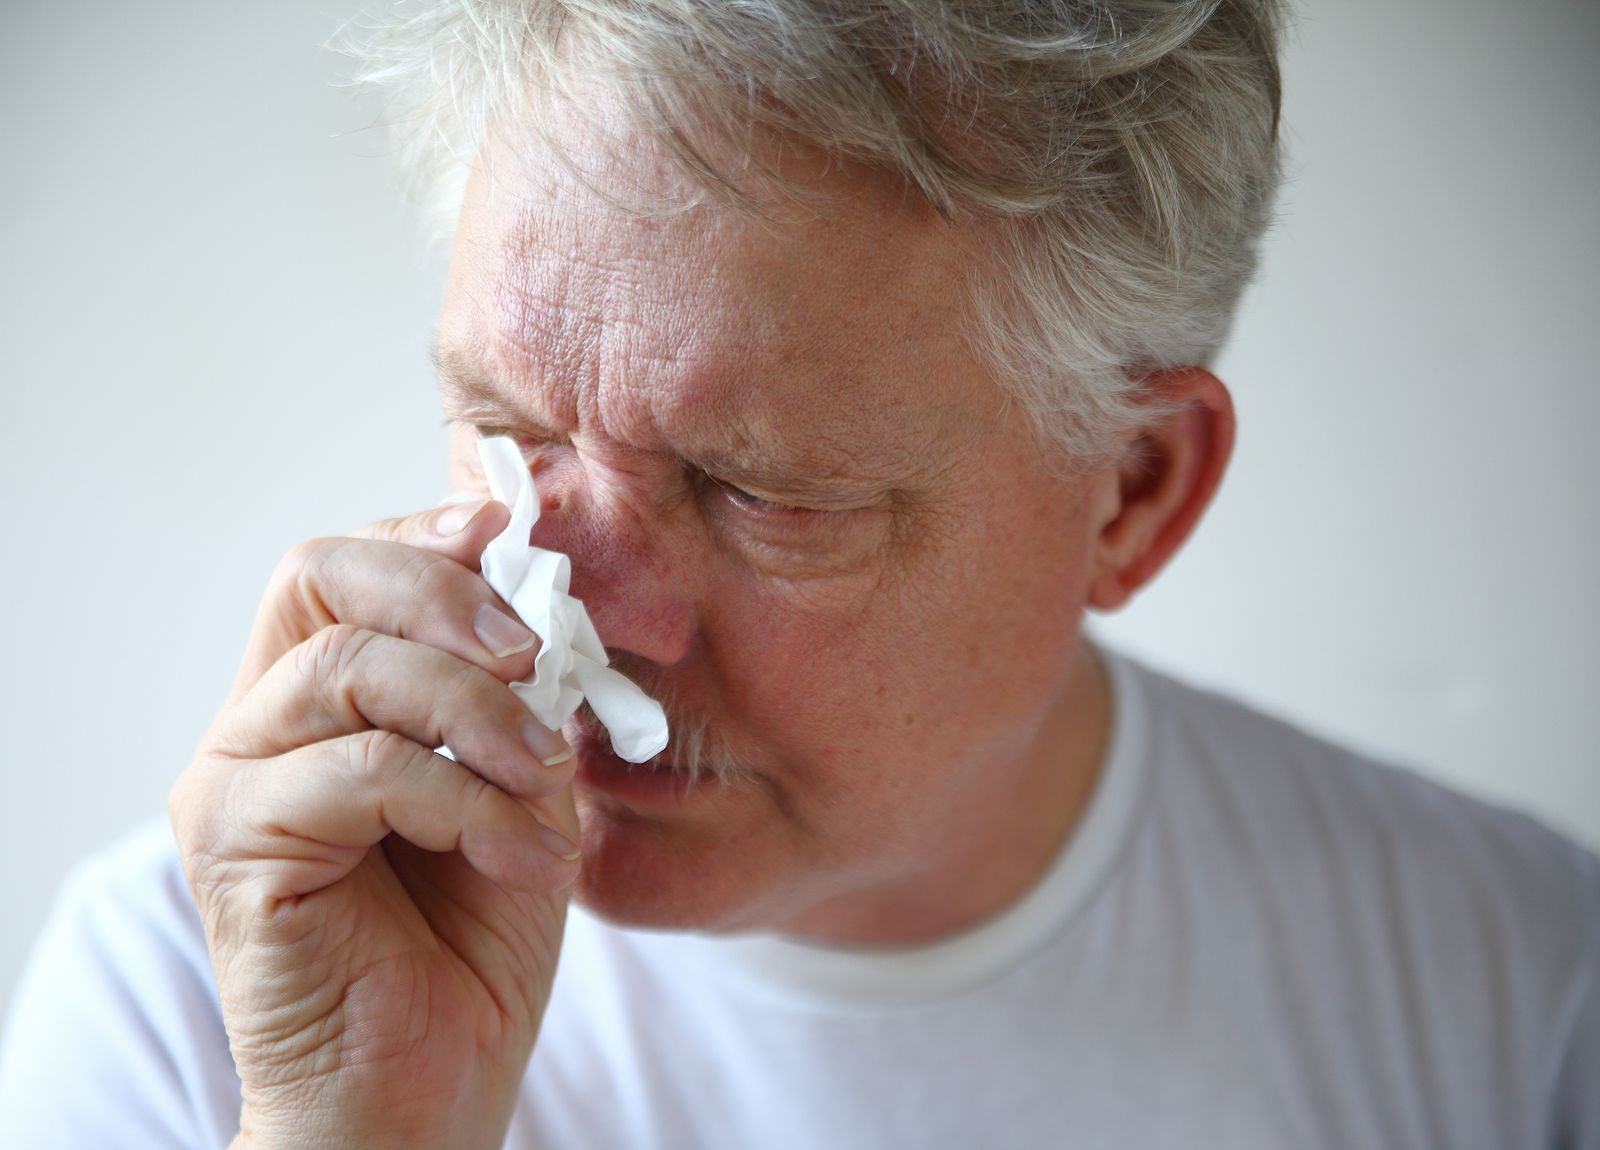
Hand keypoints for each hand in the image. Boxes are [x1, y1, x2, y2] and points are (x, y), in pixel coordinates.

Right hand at [169, 499, 579, 1149]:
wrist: (426, 1092)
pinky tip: (519, 854)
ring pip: (347, 670)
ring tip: (539, 779)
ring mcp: (234, 788)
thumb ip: (517, 701)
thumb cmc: (469, 944)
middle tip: (529, 651)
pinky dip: (464, 799)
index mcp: (316, 706)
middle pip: (314, 577)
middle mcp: (256, 731)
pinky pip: (361, 771)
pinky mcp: (236, 850)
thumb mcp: (517, 792)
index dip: (420, 537)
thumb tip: (548, 606)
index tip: (504, 532)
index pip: (339, 568)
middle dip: (438, 591)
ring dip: (474, 714)